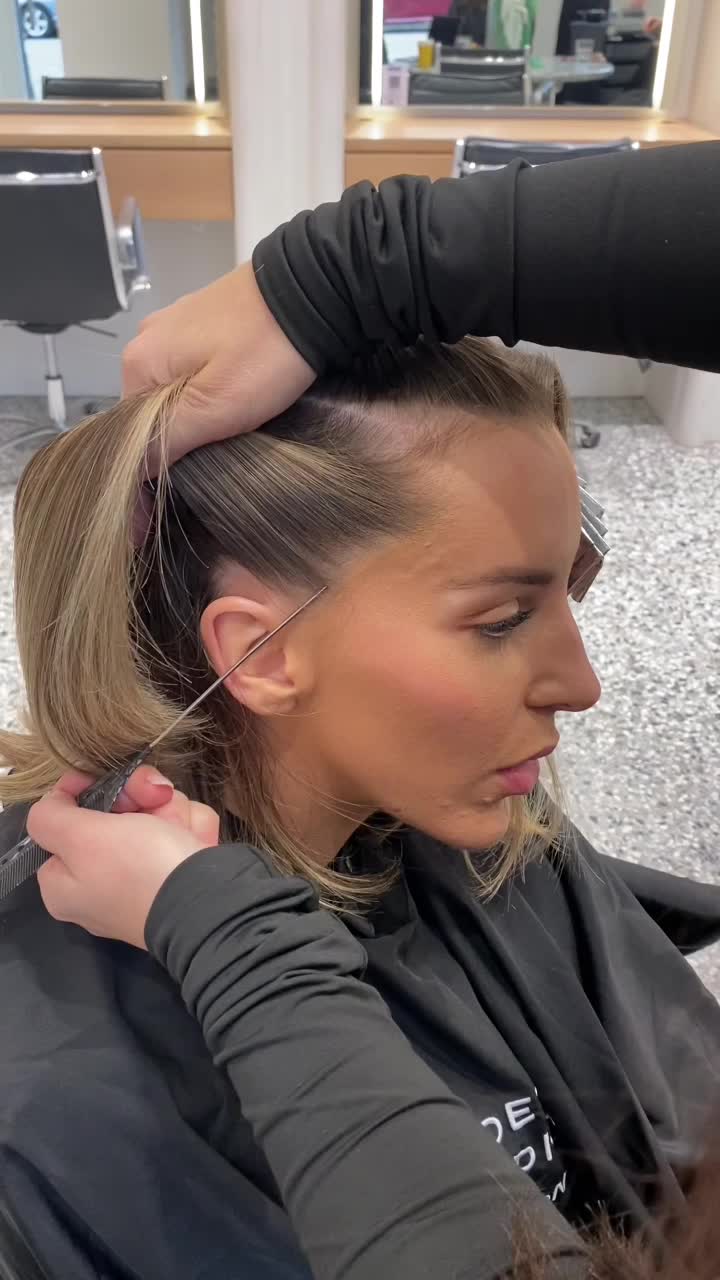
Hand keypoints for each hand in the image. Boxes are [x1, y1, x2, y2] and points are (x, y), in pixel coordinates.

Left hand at [29, 768, 219, 949]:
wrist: (211, 904)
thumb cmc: (138, 870)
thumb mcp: (81, 839)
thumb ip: (49, 817)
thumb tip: (52, 802)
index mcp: (65, 882)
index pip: (63, 820)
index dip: (82, 792)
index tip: (98, 778)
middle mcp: (101, 881)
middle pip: (113, 811)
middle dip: (138, 798)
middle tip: (155, 798)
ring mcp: (145, 876)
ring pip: (154, 813)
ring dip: (172, 811)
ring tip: (181, 829)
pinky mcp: (181, 871)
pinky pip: (182, 829)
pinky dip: (192, 829)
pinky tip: (195, 840)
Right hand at [122, 261, 315, 469]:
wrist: (312, 290)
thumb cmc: (263, 354)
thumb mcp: (213, 409)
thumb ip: (165, 439)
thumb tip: (131, 470)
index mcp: (138, 362)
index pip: (130, 431)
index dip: (156, 463)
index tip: (186, 483)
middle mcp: (146, 338)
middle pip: (151, 408)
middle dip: (181, 435)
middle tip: (222, 449)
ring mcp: (175, 323)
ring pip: (175, 388)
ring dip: (199, 411)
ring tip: (235, 424)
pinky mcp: (204, 317)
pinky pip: (195, 366)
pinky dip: (211, 387)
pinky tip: (238, 392)